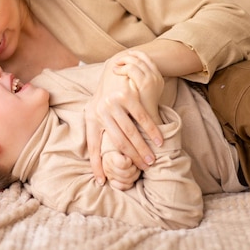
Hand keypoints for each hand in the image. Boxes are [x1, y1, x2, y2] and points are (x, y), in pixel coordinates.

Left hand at [85, 50, 163, 184]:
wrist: (114, 67)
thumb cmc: (106, 95)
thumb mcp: (96, 111)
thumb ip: (97, 131)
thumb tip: (96, 159)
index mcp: (91, 118)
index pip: (92, 146)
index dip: (96, 165)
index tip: (101, 182)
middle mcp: (100, 111)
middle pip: (116, 142)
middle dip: (131, 158)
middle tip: (142, 171)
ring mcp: (113, 103)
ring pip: (130, 132)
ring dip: (143, 148)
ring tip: (152, 160)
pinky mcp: (126, 96)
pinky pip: (141, 118)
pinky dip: (151, 130)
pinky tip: (158, 140)